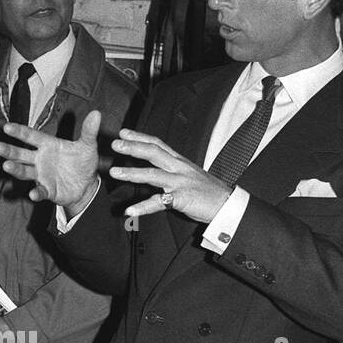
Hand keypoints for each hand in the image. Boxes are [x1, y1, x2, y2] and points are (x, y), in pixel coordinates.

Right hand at [0, 109, 101, 209]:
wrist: (86, 185)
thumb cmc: (82, 162)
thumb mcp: (87, 146)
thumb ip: (88, 131)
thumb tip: (96, 113)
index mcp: (48, 145)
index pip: (30, 136)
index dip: (19, 132)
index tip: (6, 127)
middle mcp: (40, 159)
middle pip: (21, 153)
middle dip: (9, 151)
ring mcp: (41, 175)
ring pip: (24, 171)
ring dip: (15, 169)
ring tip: (6, 166)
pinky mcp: (47, 190)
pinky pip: (39, 191)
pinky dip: (36, 193)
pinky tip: (33, 194)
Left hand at [110, 131, 231, 223]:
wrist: (227, 204)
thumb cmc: (207, 191)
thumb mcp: (189, 173)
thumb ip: (172, 168)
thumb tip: (156, 165)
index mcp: (179, 161)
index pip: (157, 144)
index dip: (140, 137)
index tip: (123, 132)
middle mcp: (179, 168)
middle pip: (154, 152)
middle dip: (133, 147)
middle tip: (115, 144)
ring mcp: (180, 183)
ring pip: (153, 174)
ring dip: (132, 173)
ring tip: (114, 172)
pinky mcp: (182, 199)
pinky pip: (160, 203)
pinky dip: (143, 207)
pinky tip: (130, 210)